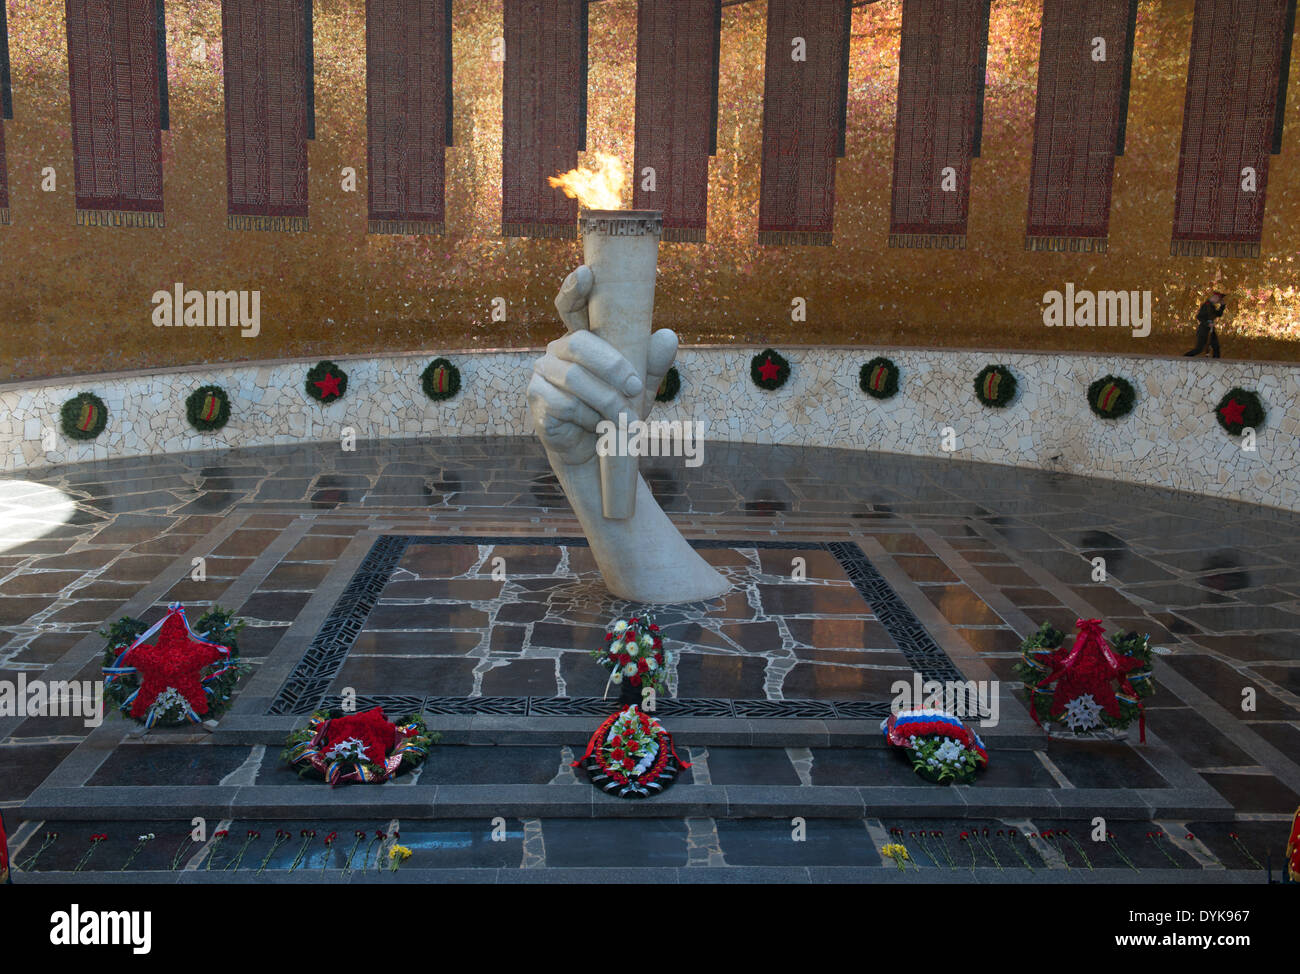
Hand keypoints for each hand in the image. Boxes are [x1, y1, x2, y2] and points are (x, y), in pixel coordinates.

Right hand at [527, 265, 679, 465]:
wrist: (597, 456)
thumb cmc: (616, 414)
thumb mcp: (641, 389)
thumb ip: (653, 363)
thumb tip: (667, 335)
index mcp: (581, 339)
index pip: (572, 306)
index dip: (574, 288)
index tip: (586, 273)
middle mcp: (556, 351)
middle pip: (579, 344)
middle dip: (613, 367)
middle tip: (636, 388)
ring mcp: (541, 374)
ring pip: (576, 379)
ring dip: (607, 402)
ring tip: (625, 420)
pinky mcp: (536, 401)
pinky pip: (565, 404)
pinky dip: (588, 418)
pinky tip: (596, 428)